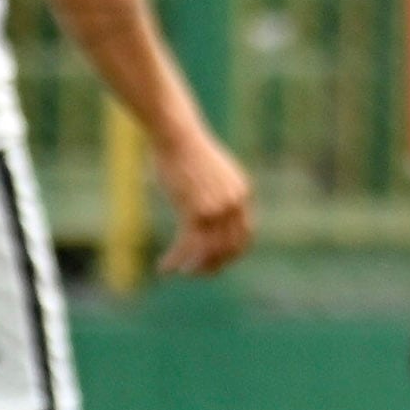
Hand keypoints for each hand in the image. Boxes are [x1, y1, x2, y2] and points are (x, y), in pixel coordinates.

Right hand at [157, 125, 254, 274]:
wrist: (178, 136)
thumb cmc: (189, 154)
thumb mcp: (214, 175)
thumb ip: (219, 194)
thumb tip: (210, 214)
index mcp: (242, 194)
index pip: (245, 235)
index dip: (231, 254)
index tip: (215, 263)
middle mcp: (234, 203)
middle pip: (228, 248)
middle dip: (211, 265)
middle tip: (194, 273)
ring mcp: (216, 207)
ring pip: (207, 251)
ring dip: (192, 266)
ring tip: (177, 271)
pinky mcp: (195, 209)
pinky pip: (187, 245)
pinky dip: (175, 259)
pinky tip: (164, 266)